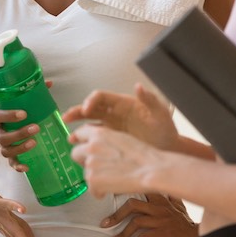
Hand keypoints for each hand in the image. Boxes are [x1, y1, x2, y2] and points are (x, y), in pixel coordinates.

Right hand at [0, 80, 53, 172]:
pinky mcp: (4, 149)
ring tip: (34, 142)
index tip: (23, 113)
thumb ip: (24, 90)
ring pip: (5, 150)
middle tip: (36, 127)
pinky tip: (26, 167)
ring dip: (20, 148)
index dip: (9, 116)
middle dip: (19, 134)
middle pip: (2, 137)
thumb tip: (48, 83)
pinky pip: (8, 161)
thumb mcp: (5, 95)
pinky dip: (16, 165)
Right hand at [62, 84, 178, 150]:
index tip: (86, 109)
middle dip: (77, 111)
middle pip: (91, 107)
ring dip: (78, 125)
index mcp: (123, 103)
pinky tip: (78, 145)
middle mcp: (114, 113)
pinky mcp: (112, 139)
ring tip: (69, 135)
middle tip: (66, 117)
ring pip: (90, 122)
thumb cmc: (165, 129)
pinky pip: (95, 137)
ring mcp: (112, 126)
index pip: (101, 97)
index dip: (91, 100)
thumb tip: (138, 86)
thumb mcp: (161, 113)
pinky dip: (86, 139)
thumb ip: (150, 100)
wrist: (169, 149)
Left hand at [69, 124, 163, 197]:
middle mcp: (91, 146)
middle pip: (75, 153)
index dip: (80, 142)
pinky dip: (99, 191)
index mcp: (98, 134)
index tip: (80, 146)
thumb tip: (95, 144)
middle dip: (84, 161)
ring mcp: (91, 163)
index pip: (79, 134)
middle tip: (98, 167)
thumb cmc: (143, 156)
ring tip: (112, 179)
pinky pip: (91, 189)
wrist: (152, 170)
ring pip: (85, 172)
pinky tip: (112, 188)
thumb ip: (104, 139)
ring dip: (95, 177)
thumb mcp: (121, 138)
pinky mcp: (93, 180)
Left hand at [103, 193, 197, 236]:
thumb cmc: (188, 225)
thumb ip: (170, 198)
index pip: (138, 189)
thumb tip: (165, 190)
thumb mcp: (180, 207)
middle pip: (132, 204)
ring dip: (122, 234)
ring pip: (136, 222)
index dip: (121, 192)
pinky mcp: (165, 234)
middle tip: (104, 224)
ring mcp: (162, 220)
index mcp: (161, 199)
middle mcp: (160, 207)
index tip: (107, 197)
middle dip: (116, 214)